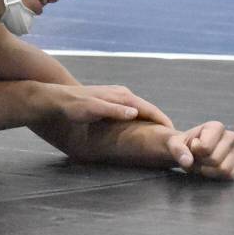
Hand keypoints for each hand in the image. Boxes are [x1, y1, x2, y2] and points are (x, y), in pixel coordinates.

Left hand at [46, 84, 173, 127]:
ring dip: (152, 121)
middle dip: (162, 123)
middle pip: (149, 109)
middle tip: (175, 140)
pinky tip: (141, 128)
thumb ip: (113, 110)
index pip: (151, 110)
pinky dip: (141, 119)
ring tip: (161, 137)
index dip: (164, 123)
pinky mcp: (111, 100)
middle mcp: (123, 94)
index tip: (177, 137)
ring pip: (141, 110)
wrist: (56, 98)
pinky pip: (133, 110)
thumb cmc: (72, 106)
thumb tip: (135, 113)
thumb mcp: (92, 110)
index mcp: (122, 96)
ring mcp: (117, 96)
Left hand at [166, 121, 233, 179]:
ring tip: (200, 162)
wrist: (188, 151)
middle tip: (193, 157)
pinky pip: (228, 176)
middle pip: (214, 160)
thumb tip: (187, 162)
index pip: (205, 147)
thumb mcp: (173, 144)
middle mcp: (230, 136)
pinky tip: (207, 168)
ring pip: (223, 169)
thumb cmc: (182, 145)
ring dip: (206, 170)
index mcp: (216, 126)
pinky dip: (214, 175)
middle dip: (200, 162)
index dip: (194, 150)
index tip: (192, 145)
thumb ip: (177, 149)